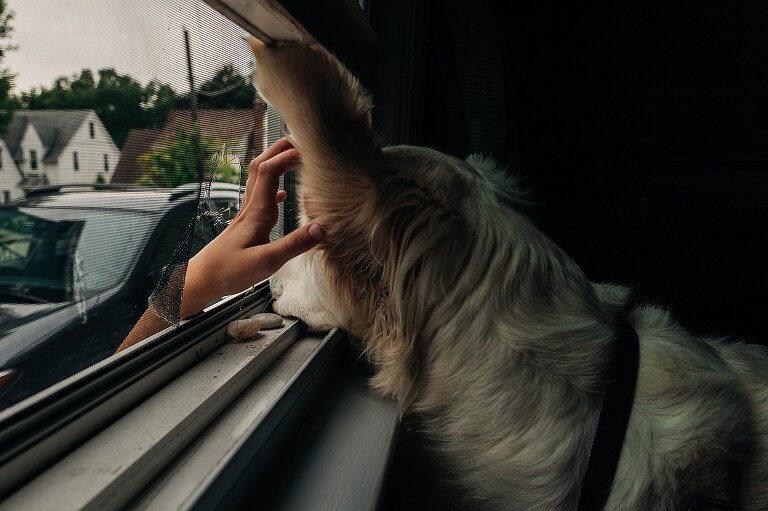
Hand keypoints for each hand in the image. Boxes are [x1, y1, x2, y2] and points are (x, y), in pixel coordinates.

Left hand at [180, 138, 323, 318]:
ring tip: (296, 157)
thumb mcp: (266, 262)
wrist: (201, 279)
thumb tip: (321, 228)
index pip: (269, 170)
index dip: (287, 155)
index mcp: (257, 212)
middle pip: (262, 165)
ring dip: (276, 162)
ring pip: (260, 178)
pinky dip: (274, 187)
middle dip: (280, 148)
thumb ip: (294, 244)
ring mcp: (248, 214)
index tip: (310, 150)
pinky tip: (283, 195)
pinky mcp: (247, 224)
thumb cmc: (229, 272)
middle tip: (303, 140)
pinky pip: (261, 196)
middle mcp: (251, 207)